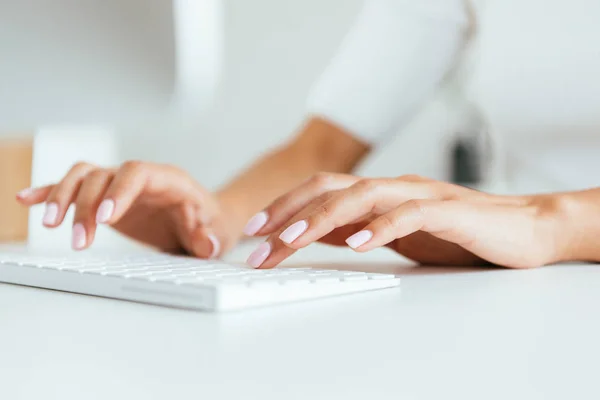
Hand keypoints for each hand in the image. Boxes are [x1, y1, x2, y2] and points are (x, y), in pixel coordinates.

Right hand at [16, 161, 235, 256]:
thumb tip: (205, 242)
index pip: (138, 173)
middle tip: (81, 241)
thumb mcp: (219, 232)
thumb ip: (211, 237)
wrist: (205, 221)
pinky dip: (51, 192)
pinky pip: (75, 187)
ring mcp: (120, 185)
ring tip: (50, 225)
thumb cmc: (212, 222)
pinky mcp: (105, 197)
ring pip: (83, 176)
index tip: (105, 218)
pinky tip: (27, 200)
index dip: (119, 191)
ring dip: (64, 197)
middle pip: (103, 176)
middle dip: (87, 206)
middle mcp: (140, 177)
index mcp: (169, 180)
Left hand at [243, 173, 567, 268]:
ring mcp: (420, 195)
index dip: (284, 208)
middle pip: (331, 189)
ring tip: (292, 239)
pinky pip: (410, 215)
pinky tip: (359, 242)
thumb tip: (320, 234)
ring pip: (363, 196)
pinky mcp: (449, 211)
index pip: (321, 192)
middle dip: (288, 213)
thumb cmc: (458, 233)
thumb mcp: (396, 234)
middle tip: (257, 240)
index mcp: (379, 193)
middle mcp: (394, 187)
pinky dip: (382, 227)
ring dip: (322, 218)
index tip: (254, 232)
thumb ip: (361, 228)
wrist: (522, 228)